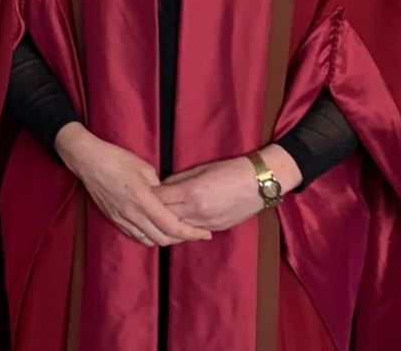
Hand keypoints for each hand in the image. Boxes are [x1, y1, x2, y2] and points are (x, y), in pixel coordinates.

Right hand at [55, 123, 211, 247]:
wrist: (88, 161)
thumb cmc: (117, 159)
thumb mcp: (145, 169)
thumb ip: (160, 187)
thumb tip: (169, 198)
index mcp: (144, 200)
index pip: (173, 226)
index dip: (192, 233)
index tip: (205, 233)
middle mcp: (133, 214)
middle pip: (163, 239)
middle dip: (181, 239)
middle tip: (193, 232)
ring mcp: (122, 219)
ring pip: (149, 241)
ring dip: (165, 239)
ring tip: (175, 231)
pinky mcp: (114, 219)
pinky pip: (135, 236)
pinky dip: (149, 237)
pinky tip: (155, 229)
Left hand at [155, 145, 301, 232]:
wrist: (259, 183)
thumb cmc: (230, 170)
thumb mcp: (201, 169)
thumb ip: (179, 180)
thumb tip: (162, 187)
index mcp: (190, 192)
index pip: (159, 199)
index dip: (148, 196)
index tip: (141, 193)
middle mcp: (196, 210)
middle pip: (164, 216)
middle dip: (153, 212)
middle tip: (144, 208)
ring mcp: (206, 222)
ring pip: (177, 228)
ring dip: (166, 223)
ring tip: (157, 218)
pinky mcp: (216, 228)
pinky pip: (192, 231)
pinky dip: (182, 229)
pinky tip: (177, 224)